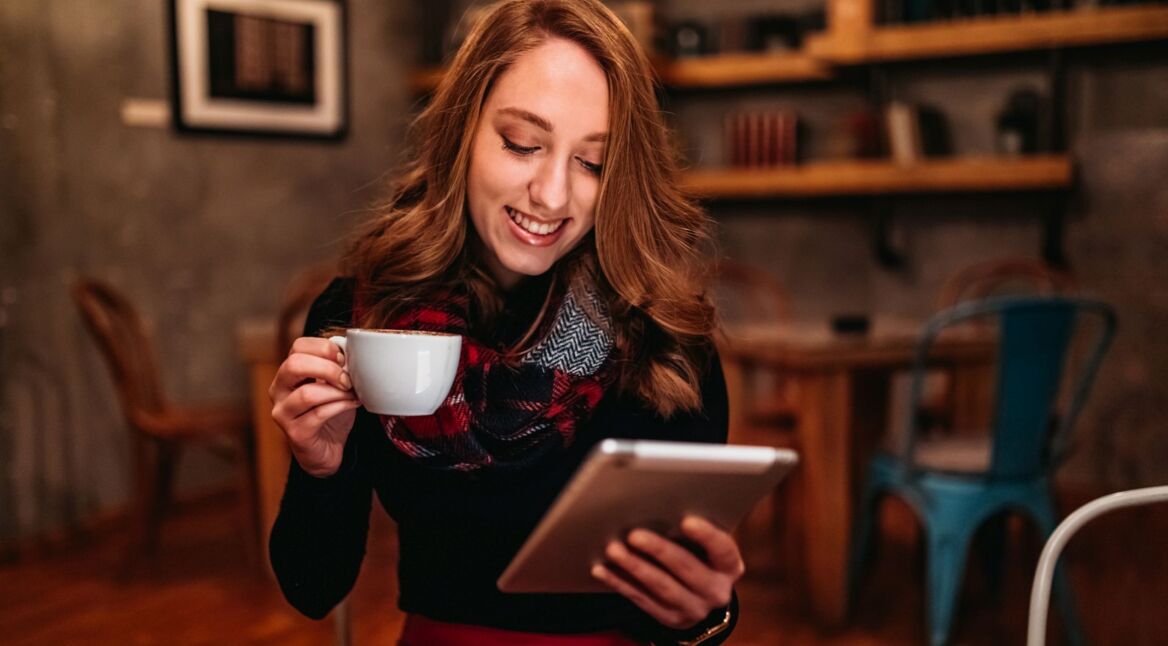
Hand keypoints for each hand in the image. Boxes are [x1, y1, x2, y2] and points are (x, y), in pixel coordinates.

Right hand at [269, 336, 360, 476]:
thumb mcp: (333, 384)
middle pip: (294, 365)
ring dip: (337, 392)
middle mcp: (279, 390)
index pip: (298, 346)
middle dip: (328, 368)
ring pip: (308, 393)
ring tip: (353, 394)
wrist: (327, 448)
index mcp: (288, 373)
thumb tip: (352, 349)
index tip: (344, 359)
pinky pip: (319, 414)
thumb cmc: (330, 412)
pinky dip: (340, 406)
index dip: (324, 348)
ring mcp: (283, 413)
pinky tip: (353, 404)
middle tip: (347, 378)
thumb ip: (337, 366)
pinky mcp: (295, 433)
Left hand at [591, 515, 743, 630]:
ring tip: (614, 549)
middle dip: (659, 550)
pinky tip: (602, 569)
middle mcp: (716, 591)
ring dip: (635, 567)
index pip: (723, 550)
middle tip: (634, 534)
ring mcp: (693, 609)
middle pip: (687, 568)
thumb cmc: (700, 556)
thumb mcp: (706, 547)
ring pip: (661, 587)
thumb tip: (660, 510)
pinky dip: (619, 582)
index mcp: (729, 567)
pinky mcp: (669, 618)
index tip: (687, 520)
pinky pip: (641, 599)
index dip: (706, 536)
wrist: (700, 598)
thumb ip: (692, 533)